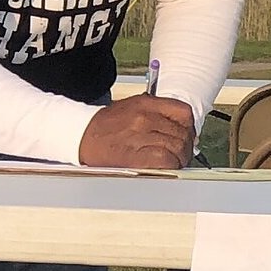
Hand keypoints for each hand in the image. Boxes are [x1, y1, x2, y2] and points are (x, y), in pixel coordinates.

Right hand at [78, 95, 194, 168]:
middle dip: (186, 146)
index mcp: (146, 103)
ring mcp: (139, 136)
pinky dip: (170, 165)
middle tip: (183, 153)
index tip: (188, 135)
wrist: (80, 135)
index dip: (190, 126)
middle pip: (182, 133)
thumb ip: (157, 112)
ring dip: (180, 159)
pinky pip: (164, 161)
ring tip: (176, 162)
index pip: (184, 112)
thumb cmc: (107, 124)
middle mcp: (144, 118)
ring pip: (176, 148)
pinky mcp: (134, 156)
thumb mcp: (133, 106)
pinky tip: (167, 166)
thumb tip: (182, 128)